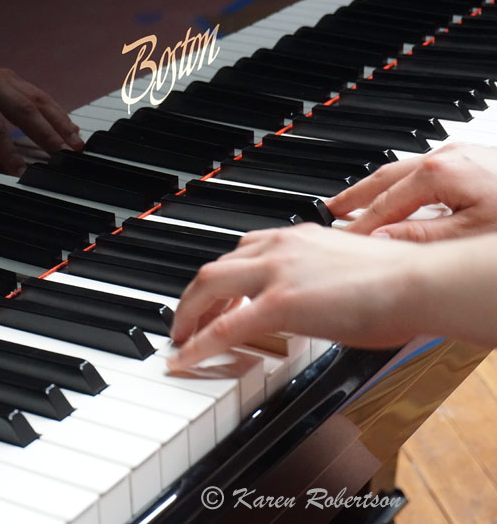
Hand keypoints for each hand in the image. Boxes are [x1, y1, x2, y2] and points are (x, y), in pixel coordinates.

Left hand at [0, 56, 83, 175]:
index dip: (8, 152)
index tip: (21, 173)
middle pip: (24, 109)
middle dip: (47, 134)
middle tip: (65, 155)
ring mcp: (5, 77)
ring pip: (38, 100)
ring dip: (60, 122)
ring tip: (77, 144)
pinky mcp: (13, 80)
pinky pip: (38, 97)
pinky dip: (56, 113)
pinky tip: (71, 130)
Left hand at [167, 224, 425, 369]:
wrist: (416, 281)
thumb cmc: (397, 280)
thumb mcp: (345, 268)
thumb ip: (317, 276)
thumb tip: (313, 297)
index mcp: (295, 239)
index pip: (242, 252)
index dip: (221, 279)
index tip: (214, 298)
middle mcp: (278, 248)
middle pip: (215, 267)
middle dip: (194, 297)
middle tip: (187, 321)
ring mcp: (274, 273)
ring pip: (208, 286)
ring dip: (188, 314)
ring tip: (181, 339)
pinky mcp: (277, 302)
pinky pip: (222, 327)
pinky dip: (197, 343)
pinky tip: (184, 358)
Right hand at [327, 143, 496, 241]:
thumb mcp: (469, 234)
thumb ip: (419, 236)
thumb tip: (378, 239)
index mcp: (440, 173)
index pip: (385, 205)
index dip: (360, 226)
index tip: (340, 241)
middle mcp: (446, 156)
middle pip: (384, 177)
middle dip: (353, 196)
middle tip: (327, 210)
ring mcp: (459, 153)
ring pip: (402, 171)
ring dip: (375, 189)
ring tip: (353, 204)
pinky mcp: (470, 158)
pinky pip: (422, 170)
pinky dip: (400, 185)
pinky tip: (394, 197)